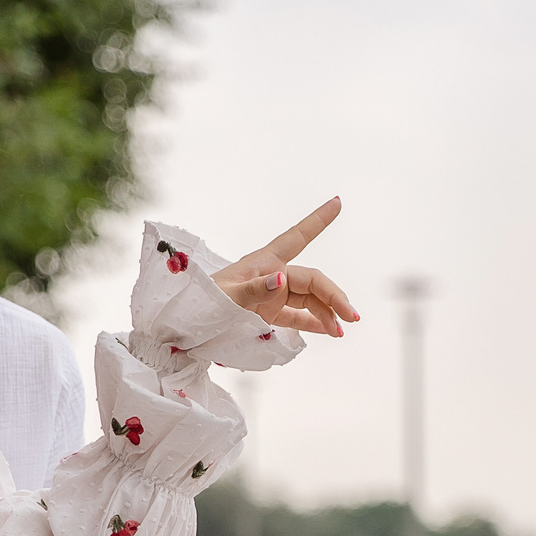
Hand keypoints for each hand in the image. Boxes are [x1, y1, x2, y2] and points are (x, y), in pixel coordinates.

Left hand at [214, 197, 360, 336]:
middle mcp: (272, 276)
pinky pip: (297, 318)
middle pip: (312, 281)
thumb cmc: (200, 305)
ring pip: (309, 300)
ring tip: (341, 332)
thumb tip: (281, 280)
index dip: (318, 220)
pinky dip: (314, 324)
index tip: (337, 202)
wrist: (183, 326)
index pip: (297, 236)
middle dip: (335, 296)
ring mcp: (271, 296)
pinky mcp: (267, 315)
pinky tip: (329, 332)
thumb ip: (254, 289)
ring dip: (327, 314)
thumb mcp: (225, 297)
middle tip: (352, 317)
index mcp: (263, 262)